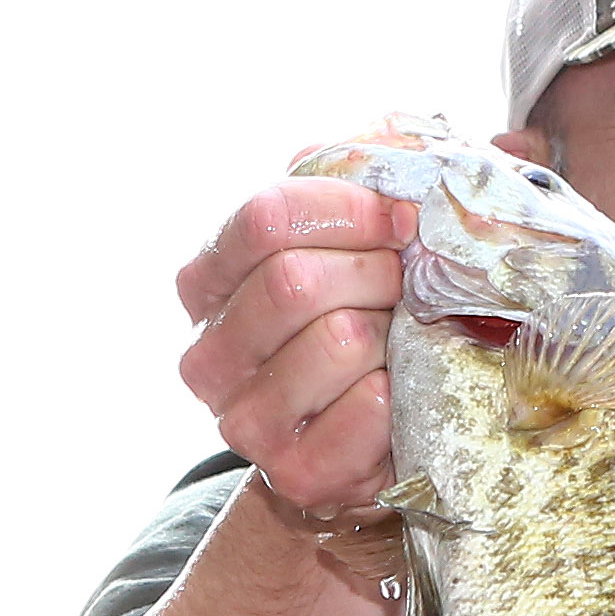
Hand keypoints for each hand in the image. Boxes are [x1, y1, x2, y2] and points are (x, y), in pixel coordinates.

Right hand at [176, 176, 414, 517]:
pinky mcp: (294, 473)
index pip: (266, 218)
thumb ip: (360, 178)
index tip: (403, 220)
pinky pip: (364, 410)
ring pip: (336, 340)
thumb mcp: (357, 239)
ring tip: (402, 342)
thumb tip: (388, 143)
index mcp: (206, 283)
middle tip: (408, 287)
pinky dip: (399, 394)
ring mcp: (241, 421)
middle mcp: (207, 353)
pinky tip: (399, 394)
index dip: (351, 210)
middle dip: (377, 273)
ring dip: (395, 334)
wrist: (381, 440)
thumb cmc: (372, 320)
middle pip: (295, 280)